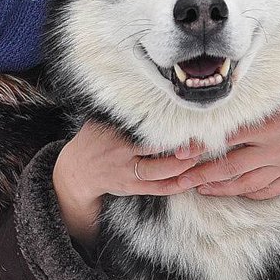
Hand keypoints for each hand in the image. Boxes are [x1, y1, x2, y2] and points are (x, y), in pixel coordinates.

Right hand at [53, 121, 203, 246]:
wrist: (78, 170)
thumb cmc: (94, 140)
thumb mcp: (101, 122)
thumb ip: (119, 111)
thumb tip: (138, 90)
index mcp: (117, 135)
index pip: (146, 129)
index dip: (167, 127)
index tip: (187, 121)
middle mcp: (122, 154)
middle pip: (156, 151)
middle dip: (180, 147)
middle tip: (202, 140)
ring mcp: (128, 173)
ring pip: (160, 173)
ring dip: (182, 167)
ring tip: (198, 157)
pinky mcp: (133, 187)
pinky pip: (158, 189)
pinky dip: (175, 186)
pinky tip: (190, 179)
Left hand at [174, 58, 279, 200]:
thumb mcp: (268, 95)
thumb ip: (240, 107)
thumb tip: (206, 115)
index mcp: (267, 125)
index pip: (225, 141)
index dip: (199, 149)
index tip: (178, 154)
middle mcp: (277, 148)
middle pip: (231, 167)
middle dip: (202, 175)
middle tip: (180, 180)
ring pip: (248, 183)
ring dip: (221, 188)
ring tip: (200, 188)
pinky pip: (270, 189)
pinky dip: (250, 192)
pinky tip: (234, 192)